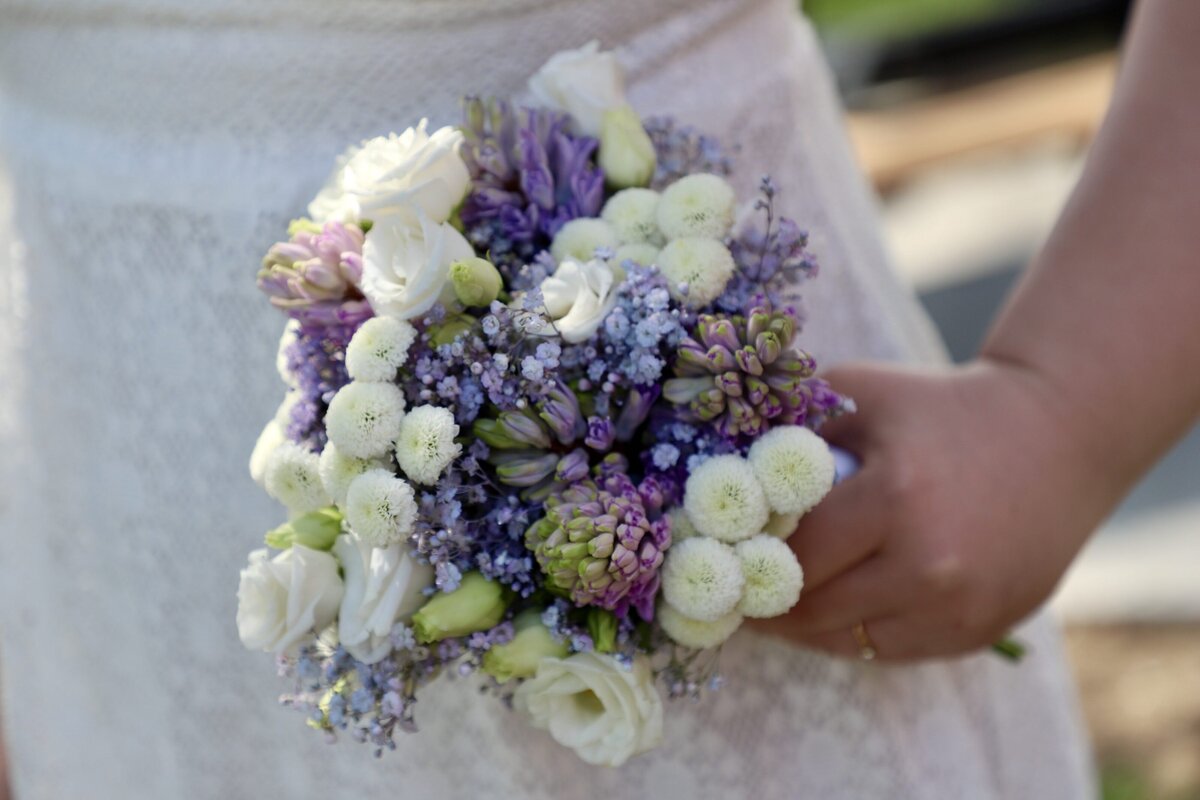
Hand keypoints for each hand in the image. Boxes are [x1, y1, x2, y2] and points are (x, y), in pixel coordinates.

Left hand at [752, 358, 1114, 660]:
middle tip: (730, 590)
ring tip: (773, 601)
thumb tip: (717, 470)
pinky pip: (889, 651)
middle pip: (811, 609)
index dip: (744, 560)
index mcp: (894, 498)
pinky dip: (853, 633)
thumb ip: (789, 428)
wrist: (1058, 434)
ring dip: (802, 625)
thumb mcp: (862, 394)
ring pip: (845, 641)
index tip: (712, 560)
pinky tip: (834, 605)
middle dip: (762, 602)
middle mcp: (929, 564)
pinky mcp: (980, 632)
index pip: (790, 555)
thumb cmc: (941, 407)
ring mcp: (959, 607)